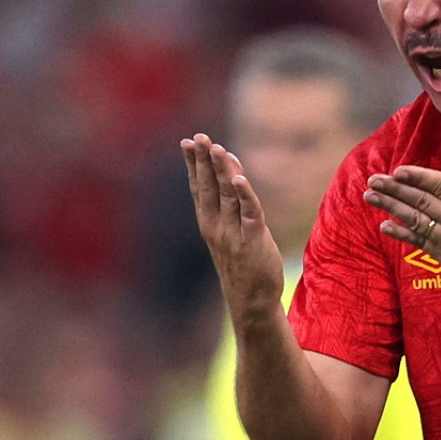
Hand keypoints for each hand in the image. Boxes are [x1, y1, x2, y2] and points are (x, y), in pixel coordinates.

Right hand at [181, 133, 283, 322]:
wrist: (251, 301)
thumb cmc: (242, 264)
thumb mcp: (231, 232)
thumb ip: (231, 204)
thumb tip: (233, 172)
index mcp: (208, 223)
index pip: (199, 188)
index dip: (193, 165)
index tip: (187, 142)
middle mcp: (216, 226)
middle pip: (209, 187)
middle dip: (203, 161)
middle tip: (199, 137)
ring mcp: (233, 233)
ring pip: (228, 195)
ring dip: (223, 171)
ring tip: (218, 149)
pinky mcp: (253, 240)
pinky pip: (249, 212)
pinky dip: (245, 194)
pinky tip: (240, 178)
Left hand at [363, 146, 440, 311]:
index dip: (419, 178)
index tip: (398, 170)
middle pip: (423, 203)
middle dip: (395, 190)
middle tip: (373, 180)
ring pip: (417, 222)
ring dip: (392, 208)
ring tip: (371, 196)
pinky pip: (422, 244)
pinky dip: (402, 234)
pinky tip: (385, 225)